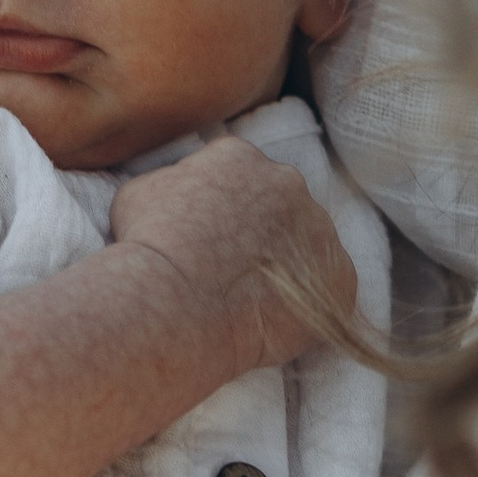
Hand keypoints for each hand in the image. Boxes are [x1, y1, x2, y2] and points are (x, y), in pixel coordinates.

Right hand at [109, 141, 360, 374]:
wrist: (177, 299)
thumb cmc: (149, 247)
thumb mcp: (138, 193)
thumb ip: (171, 182)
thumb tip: (178, 187)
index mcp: (241, 157)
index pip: (241, 175)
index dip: (223, 208)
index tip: (210, 236)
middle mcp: (288, 182)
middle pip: (280, 205)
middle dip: (262, 232)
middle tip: (233, 269)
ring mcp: (318, 228)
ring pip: (308, 244)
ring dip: (288, 265)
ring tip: (253, 299)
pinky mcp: (339, 275)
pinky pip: (330, 286)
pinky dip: (310, 301)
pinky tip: (277, 319)